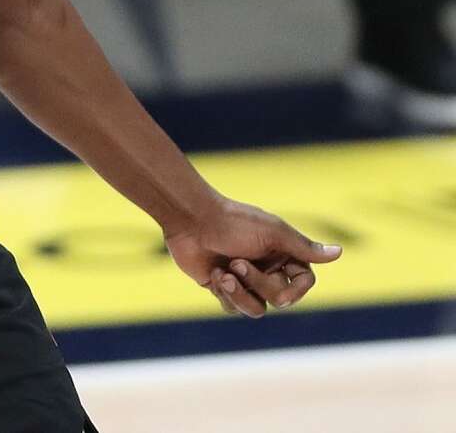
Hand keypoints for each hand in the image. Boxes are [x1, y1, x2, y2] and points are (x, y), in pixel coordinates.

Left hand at [165, 193, 342, 318]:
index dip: (295, 289)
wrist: (191, 221)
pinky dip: (224, 293)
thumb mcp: (272, 232)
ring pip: (256, 309)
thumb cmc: (233, 222)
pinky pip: (233, 308)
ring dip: (239, 293)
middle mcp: (267, 267)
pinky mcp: (224, 287)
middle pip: (279, 298)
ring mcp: (245, 279)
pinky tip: (213, 273)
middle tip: (237, 261)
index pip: (304, 282)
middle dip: (257, 284)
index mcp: (282, 252)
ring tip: (223, 272)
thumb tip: (339, 253)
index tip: (282, 284)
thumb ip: (304, 248)